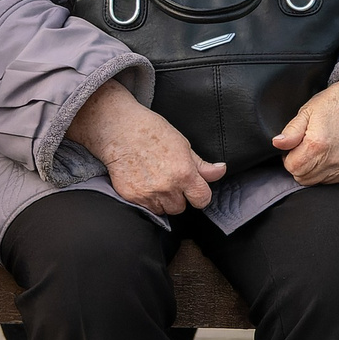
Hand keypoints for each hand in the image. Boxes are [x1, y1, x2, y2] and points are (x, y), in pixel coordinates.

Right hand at [68, 80, 224, 215]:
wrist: (117, 129)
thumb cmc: (150, 131)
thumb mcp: (182, 144)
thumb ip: (202, 164)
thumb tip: (221, 171)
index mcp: (184, 173)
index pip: (202, 199)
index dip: (199, 195)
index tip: (194, 189)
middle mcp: (167, 187)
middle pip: (181, 208)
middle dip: (178, 196)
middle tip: (168, 179)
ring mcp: (148, 194)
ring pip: (163, 210)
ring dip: (162, 200)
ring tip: (154, 181)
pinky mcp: (131, 196)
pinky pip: (145, 208)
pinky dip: (146, 199)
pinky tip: (142, 181)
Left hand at [273, 65, 338, 185]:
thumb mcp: (309, 110)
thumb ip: (291, 131)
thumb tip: (277, 144)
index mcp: (318, 144)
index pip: (292, 168)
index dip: (288, 158)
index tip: (294, 147)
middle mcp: (335, 160)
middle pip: (304, 178)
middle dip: (300, 165)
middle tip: (306, 147)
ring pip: (320, 181)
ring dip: (315, 169)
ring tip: (322, 148)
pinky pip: (336, 180)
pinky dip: (331, 170)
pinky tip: (335, 152)